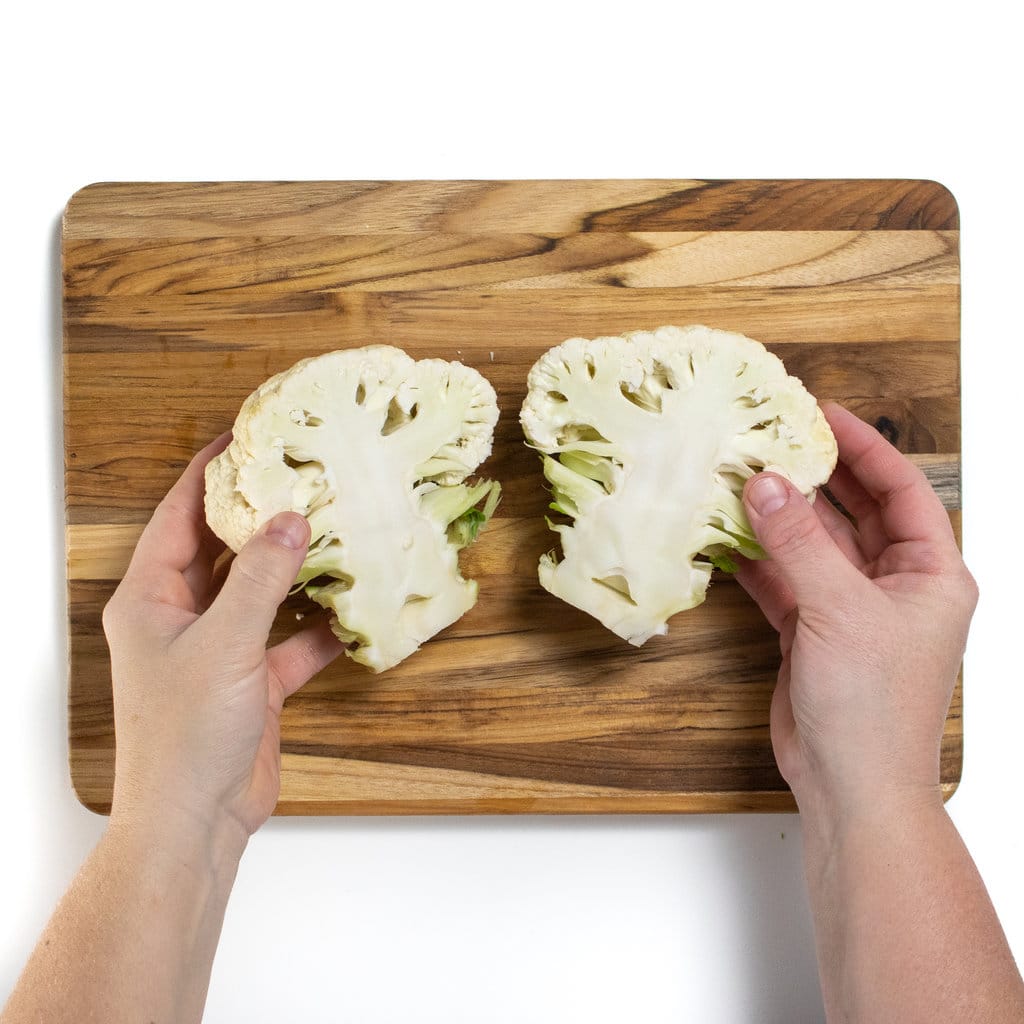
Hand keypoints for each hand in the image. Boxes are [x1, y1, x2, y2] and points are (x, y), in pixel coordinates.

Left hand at [101, 434, 343, 844]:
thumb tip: (291, 520)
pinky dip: (318, 627)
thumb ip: (261, 580)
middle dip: (259, 516)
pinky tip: (354, 609)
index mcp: (151, 599)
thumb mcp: (224, 645)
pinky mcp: (252, 682)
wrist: (194, 823)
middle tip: (301, 476)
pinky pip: (289, 640)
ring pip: (260, 593)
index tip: (243, 437)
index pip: (178, 517)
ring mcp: (219, 650)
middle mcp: (181, 618)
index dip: (208, 474)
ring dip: (295, 568)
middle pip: (223, 550)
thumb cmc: (185, 736)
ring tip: (335, 529)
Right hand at [737, 403, 977, 817]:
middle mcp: (894, 586)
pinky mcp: (812, 633)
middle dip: (817, 476)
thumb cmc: (874, 707)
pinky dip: (757, 560)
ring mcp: (850, 610)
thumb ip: (799, 545)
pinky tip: (727, 535)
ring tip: (739, 477)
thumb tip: (766, 484)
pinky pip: (784, 580)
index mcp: (930, 574)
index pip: (901, 490)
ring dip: (779, 517)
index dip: (865, 448)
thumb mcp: (840, 612)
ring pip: (813, 546)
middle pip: (855, 512)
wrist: (852, 787)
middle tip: (774, 437)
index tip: (823, 414)